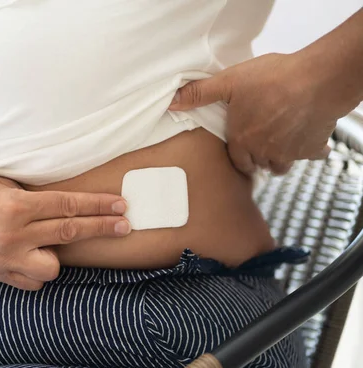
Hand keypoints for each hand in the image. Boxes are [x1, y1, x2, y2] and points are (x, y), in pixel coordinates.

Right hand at [0, 174, 130, 289]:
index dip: (98, 206)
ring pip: (52, 267)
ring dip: (58, 256)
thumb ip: (30, 196)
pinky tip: (31, 259)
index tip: (120, 206)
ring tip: (49, 244)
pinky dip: (36, 272)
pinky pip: (30, 282)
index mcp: (16, 206)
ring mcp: (5, 258)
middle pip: (70, 232)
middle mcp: (14, 234)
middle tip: (125, 225)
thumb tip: (61, 203)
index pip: (68, 206)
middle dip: (102, 228)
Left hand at [169, 52, 341, 174]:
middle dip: (257, 158)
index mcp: (243, 141)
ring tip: (280, 142)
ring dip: (280, 158)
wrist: (317, 80)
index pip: (237, 161)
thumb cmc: (272, 78)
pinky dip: (311, 149)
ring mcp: (290, 152)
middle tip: (259, 145)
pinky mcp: (314, 147)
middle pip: (259, 165)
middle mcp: (264, 152)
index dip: (238, 156)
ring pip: (282, 165)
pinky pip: (312, 155)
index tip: (241, 150)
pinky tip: (309, 135)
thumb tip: (172, 102)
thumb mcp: (229, 81)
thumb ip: (200, 94)